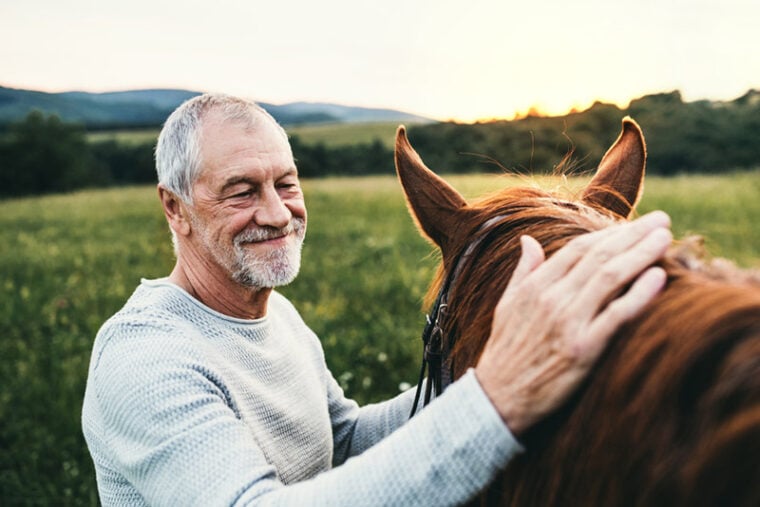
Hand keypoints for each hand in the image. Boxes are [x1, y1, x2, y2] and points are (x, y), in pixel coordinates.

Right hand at [474, 211, 671, 435]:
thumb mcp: (507, 304)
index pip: (578, 249)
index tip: (634, 224)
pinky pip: (617, 315)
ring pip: (611, 278)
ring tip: (666, 239)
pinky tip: (658, 277)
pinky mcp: (583, 349)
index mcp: (535, 286)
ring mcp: (568, 323)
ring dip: (642, 254)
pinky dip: (639, 294)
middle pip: (599, 257)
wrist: (499, 397)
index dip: (609, 232)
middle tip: (662, 220)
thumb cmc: (505, 351)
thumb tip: (528, 239)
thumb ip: (523, 270)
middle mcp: (552, 299)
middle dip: (633, 234)